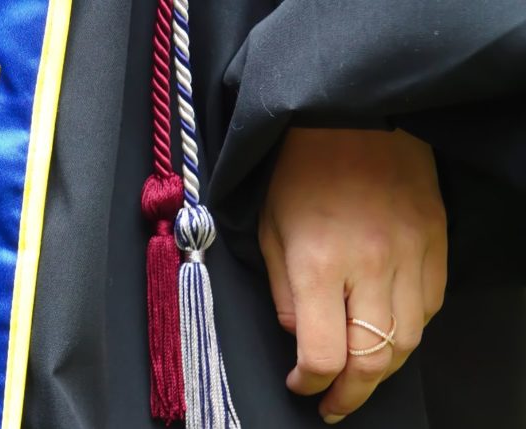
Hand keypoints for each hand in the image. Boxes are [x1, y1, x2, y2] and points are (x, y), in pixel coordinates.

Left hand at [258, 128, 446, 423]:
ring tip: (359, 373)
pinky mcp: (436, 241)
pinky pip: (431, 304)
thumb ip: (283, 291)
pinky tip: (387, 327)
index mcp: (318, 262)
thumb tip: (299, 336)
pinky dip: (409, 328)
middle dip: (352, 394)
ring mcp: (411, 254)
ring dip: (382, 368)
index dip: (310, 383)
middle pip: (374, 360)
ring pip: (410, 340)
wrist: (350, 115)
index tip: (301, 385)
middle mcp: (370, 265)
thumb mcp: (268, 230)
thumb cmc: (297, 171)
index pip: (323, 354)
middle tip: (334, 404)